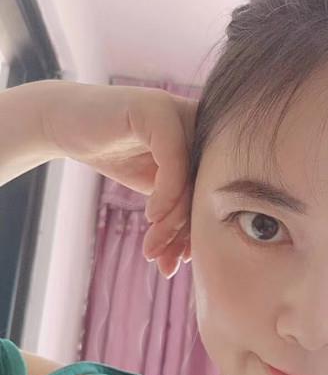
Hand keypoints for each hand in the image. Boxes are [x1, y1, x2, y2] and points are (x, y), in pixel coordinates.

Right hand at [42, 80, 197, 278]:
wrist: (67, 123)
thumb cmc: (114, 154)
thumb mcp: (154, 185)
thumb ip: (180, 205)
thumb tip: (201, 251)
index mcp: (205, 138)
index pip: (212, 191)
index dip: (196, 230)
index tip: (180, 261)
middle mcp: (199, 122)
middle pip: (205, 187)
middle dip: (185, 232)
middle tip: (166, 264)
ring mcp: (181, 113)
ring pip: (191, 178)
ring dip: (172, 221)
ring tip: (154, 249)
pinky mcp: (158, 110)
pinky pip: (173, 161)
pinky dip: (166, 195)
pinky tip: (152, 217)